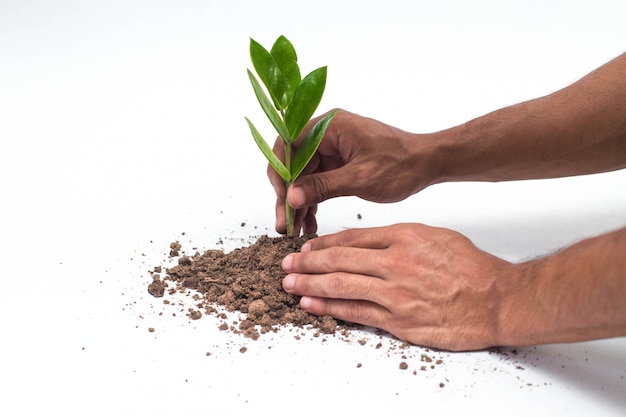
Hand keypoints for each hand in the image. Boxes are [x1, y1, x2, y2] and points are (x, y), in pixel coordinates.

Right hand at [268, 109, 434, 234]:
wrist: (427, 164)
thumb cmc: (401, 164)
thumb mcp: (360, 178)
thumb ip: (323, 187)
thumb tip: (291, 197)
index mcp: (330, 127)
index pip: (289, 145)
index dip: (280, 173)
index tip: (281, 199)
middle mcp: (326, 134)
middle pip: (293, 164)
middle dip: (288, 195)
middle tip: (284, 224)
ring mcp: (331, 149)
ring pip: (303, 176)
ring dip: (298, 202)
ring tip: (295, 230)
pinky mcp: (338, 163)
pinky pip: (317, 182)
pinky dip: (313, 201)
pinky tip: (309, 222)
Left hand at [281, 223, 512, 350]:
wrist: (498, 299)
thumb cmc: (471, 267)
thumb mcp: (434, 235)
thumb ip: (399, 237)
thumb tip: (367, 242)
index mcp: (403, 237)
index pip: (351, 238)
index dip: (323, 243)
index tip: (306, 246)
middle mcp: (395, 263)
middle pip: (339, 260)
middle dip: (307, 262)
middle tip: (286, 264)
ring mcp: (395, 293)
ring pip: (341, 286)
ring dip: (309, 285)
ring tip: (288, 284)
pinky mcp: (399, 320)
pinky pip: (356, 313)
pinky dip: (329, 308)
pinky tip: (311, 305)